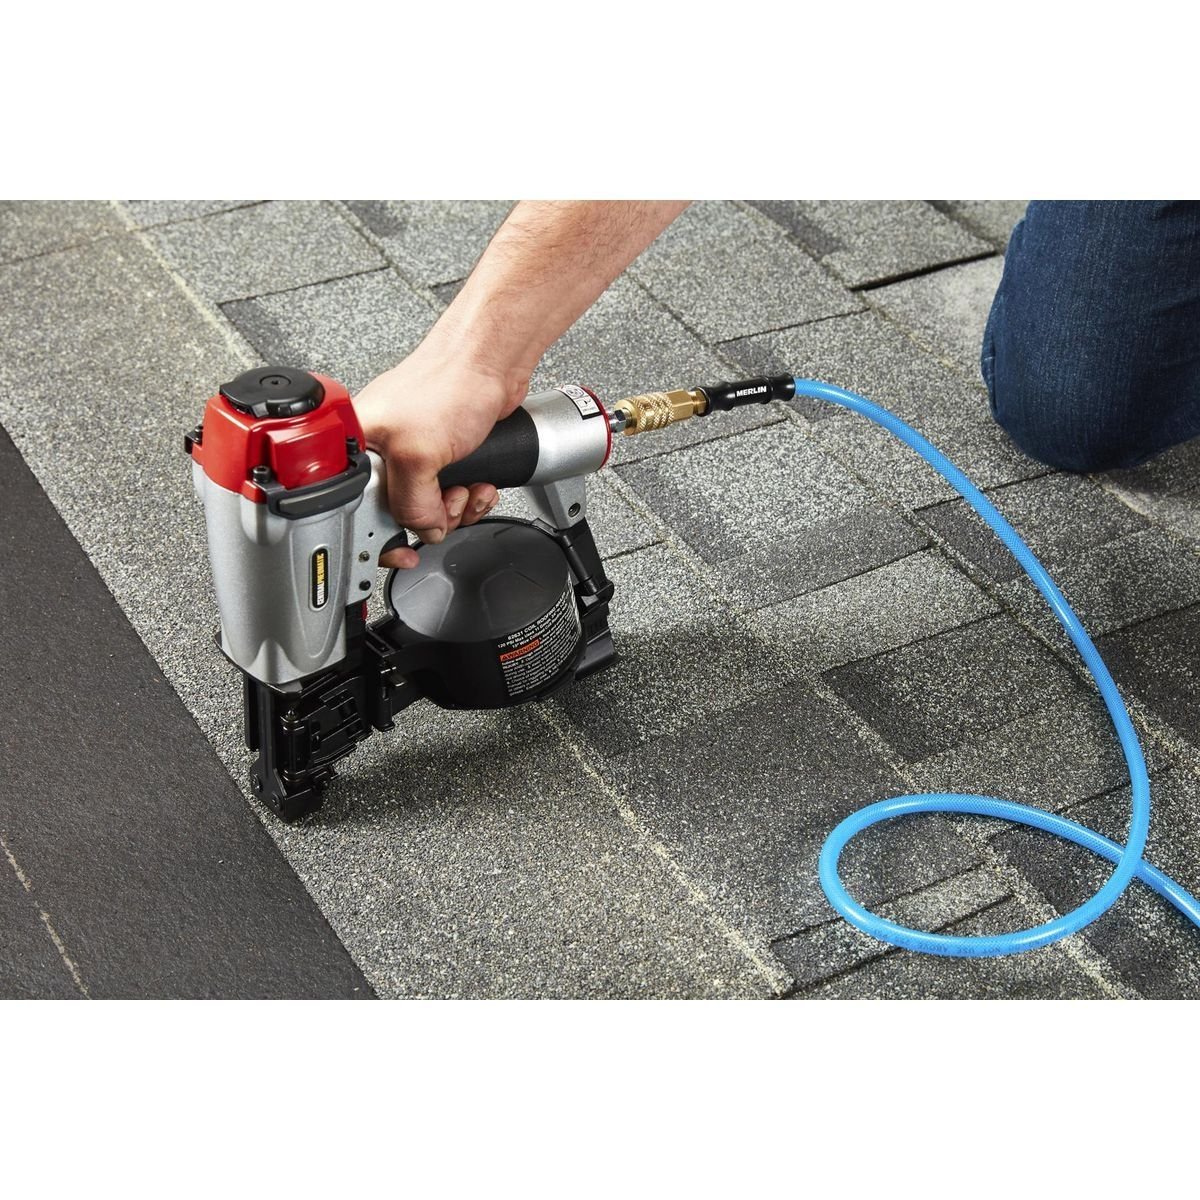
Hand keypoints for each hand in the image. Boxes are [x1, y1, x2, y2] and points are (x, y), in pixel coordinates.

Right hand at [353, 342, 520, 567]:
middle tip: (445, 503)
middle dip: (430, 518)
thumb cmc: (450, 381)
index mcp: (356, 445)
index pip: (354, 507)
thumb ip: (411, 503)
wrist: (492, 361)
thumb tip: (422, 530)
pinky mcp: (444, 454)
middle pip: (398, 513)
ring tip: (467, 487)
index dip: (378, 534)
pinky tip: (480, 483)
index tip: (399, 550)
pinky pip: (452, 495)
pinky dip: (470, 497)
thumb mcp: (419, 454)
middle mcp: (381, 450)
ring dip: (456, 508)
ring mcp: (414, 453)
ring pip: (430, 508)